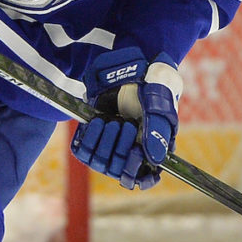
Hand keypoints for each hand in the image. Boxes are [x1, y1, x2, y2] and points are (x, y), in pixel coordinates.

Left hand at [70, 47, 181, 189]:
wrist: (130, 64)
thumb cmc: (152, 84)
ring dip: (104, 145)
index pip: (144, 178)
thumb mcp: (158, 104)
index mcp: (152, 148)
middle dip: (120, 150)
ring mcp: (111, 142)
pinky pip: (83, 152)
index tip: (136, 155)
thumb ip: (156, 131)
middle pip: (119, 172)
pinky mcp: (94, 134)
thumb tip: (154, 159)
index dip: (137, 173)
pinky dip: (88, 140)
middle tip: (125, 125)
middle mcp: (131, 149)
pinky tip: (97, 122)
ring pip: (101, 164)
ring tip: (111, 122)